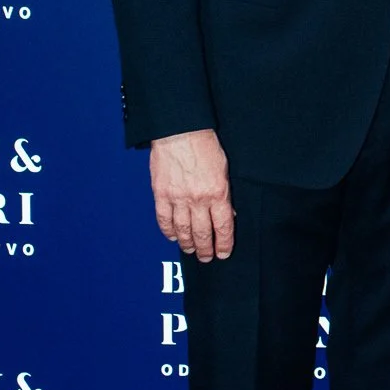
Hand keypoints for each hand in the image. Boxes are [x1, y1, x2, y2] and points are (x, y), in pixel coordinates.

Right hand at [150, 129, 234, 261]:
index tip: (223, 253)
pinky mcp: (161, 194)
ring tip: (190, 250)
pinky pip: (164, 219)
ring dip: (187, 244)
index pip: (223, 227)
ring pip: (183, 230)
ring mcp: (178, 198)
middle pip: (203, 233)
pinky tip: (173, 236)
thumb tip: (228, 213)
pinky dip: (168, 231)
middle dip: (205, 249)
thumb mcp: (225, 169)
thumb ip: (226, 193)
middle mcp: (198, 199)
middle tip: (206, 258)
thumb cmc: (205, 145)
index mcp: (218, 193)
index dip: (224, 244)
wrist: (180, 131)